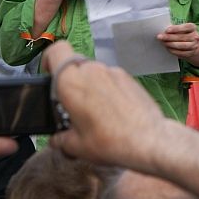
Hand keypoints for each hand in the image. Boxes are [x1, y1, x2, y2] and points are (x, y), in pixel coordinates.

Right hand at [47, 41, 166, 167]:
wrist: (149, 141)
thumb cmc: (111, 141)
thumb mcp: (76, 146)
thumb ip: (60, 139)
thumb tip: (56, 139)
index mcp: (71, 81)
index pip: (55, 51)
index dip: (49, 60)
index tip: (49, 75)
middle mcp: (91, 70)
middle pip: (74, 65)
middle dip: (70, 81)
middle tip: (71, 104)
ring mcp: (111, 71)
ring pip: (92, 72)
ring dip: (89, 86)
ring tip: (93, 111)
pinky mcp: (128, 77)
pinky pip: (109, 78)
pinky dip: (106, 89)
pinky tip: (111, 110)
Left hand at [157, 23, 198, 66]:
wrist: (192, 44)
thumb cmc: (183, 34)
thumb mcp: (181, 28)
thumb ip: (174, 28)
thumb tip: (163, 31)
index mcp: (193, 27)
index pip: (186, 27)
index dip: (176, 29)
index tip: (167, 30)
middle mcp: (195, 36)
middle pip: (182, 37)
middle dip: (169, 37)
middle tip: (160, 37)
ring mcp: (194, 45)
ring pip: (181, 46)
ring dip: (170, 44)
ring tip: (163, 43)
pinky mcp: (191, 53)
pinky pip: (181, 53)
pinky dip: (173, 50)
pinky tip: (168, 48)